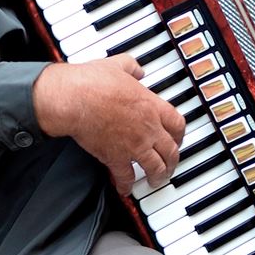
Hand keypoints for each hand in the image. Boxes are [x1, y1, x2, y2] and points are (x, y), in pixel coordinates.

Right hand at [33, 54, 185, 194]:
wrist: (74, 99)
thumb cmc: (92, 81)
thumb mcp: (119, 65)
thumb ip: (132, 67)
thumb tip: (137, 70)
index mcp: (152, 106)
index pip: (177, 124)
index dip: (180, 135)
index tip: (178, 139)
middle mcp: (148, 128)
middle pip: (171, 150)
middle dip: (173, 160)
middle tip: (170, 165)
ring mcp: (134, 144)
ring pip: (156, 167)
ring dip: (158, 176)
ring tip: (156, 181)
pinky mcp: (116, 157)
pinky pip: (126, 176)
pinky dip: (127, 185)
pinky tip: (126, 189)